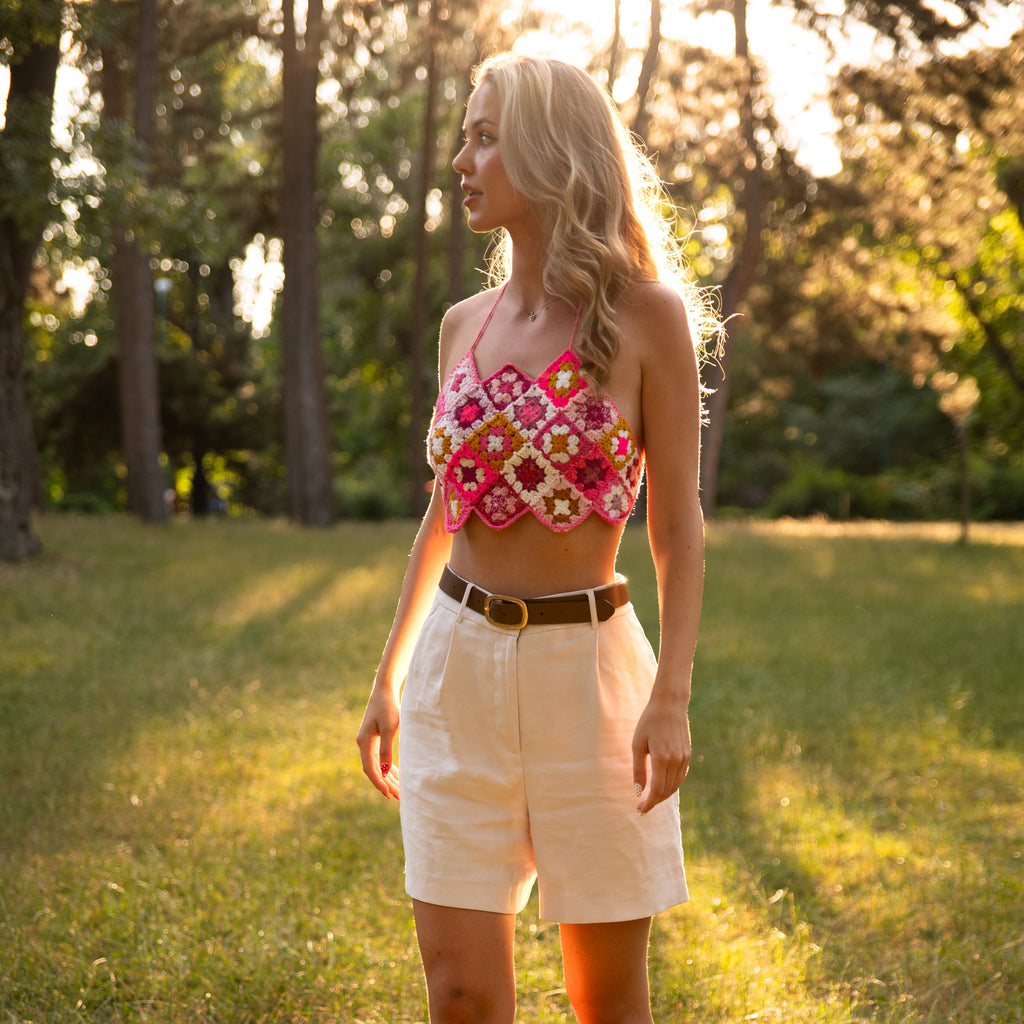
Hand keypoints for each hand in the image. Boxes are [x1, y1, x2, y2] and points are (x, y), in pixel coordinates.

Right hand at [356, 685, 400, 799]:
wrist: (384, 691)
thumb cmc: (388, 707)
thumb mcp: (389, 728)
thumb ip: (386, 749)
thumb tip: (386, 771)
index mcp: (364, 742)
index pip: (370, 769)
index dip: (379, 782)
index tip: (388, 794)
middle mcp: (364, 745)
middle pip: (374, 770)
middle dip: (386, 784)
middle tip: (398, 798)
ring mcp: (369, 743)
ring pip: (378, 766)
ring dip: (388, 779)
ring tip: (399, 792)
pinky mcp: (375, 740)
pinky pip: (381, 760)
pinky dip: (389, 769)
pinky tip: (397, 777)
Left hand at [632, 695, 689, 814]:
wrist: (670, 705)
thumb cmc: (649, 722)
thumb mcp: (637, 744)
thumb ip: (639, 769)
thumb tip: (638, 790)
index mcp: (662, 759)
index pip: (657, 790)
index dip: (649, 803)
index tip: (640, 810)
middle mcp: (676, 761)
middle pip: (666, 791)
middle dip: (654, 802)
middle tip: (642, 806)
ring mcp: (684, 758)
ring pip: (675, 786)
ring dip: (663, 795)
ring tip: (650, 798)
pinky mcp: (687, 755)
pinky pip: (680, 777)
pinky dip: (672, 786)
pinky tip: (662, 786)